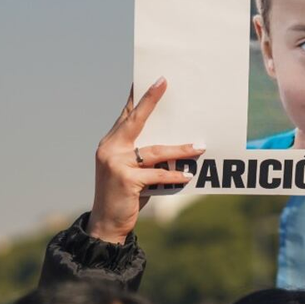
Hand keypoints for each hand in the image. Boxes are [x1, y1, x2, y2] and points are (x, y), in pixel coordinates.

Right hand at [87, 77, 204, 243]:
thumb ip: (144, 156)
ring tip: (198, 147)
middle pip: (135, 121)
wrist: (106, 224)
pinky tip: (187, 175)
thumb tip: (173, 143)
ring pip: (154, 151)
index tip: (152, 79)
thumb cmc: (124, 195)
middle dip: (150, 100)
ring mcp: (116, 164)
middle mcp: (110, 149)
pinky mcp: (125, 180)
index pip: (127, 115)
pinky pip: (157, 174)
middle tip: (164, 82)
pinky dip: (174, 175)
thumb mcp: (131, 171)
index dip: (139, 97)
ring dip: (179, 149)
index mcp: (111, 143)